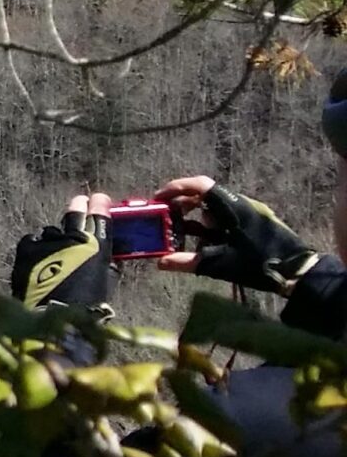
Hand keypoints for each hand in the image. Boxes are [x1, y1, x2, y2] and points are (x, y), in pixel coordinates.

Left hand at [12, 193, 116, 313]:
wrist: (54, 315)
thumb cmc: (85, 304)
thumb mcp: (103, 281)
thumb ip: (104, 264)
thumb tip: (105, 258)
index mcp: (96, 245)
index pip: (100, 216)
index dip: (99, 205)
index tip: (98, 198)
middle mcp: (72, 238)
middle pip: (74, 214)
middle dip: (79, 207)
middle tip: (80, 202)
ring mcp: (47, 241)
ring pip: (51, 231)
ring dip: (55, 237)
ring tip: (54, 249)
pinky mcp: (27, 248)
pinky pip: (31, 240)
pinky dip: (35, 247)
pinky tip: (37, 257)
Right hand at [153, 177, 318, 292]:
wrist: (296, 271)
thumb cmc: (257, 263)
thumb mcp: (219, 264)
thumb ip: (187, 262)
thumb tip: (160, 263)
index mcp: (231, 207)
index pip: (200, 185)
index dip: (176, 187)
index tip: (159, 198)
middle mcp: (239, 204)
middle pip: (204, 195)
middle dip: (180, 203)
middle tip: (163, 215)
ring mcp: (247, 213)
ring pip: (213, 207)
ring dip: (193, 215)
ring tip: (177, 228)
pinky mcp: (251, 223)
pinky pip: (222, 217)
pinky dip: (206, 224)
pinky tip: (198, 239)